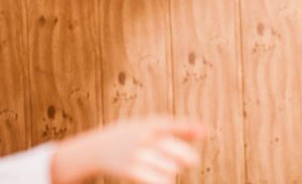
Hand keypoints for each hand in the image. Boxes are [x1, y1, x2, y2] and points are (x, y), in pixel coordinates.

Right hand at [50, 115, 206, 183]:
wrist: (96, 149)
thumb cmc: (131, 136)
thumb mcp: (149, 126)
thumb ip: (177, 128)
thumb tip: (204, 131)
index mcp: (149, 124)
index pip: (172, 125)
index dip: (189, 128)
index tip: (205, 132)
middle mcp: (143, 138)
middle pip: (174, 150)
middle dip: (189, 158)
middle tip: (191, 162)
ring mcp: (136, 155)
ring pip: (169, 168)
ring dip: (174, 171)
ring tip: (170, 169)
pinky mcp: (130, 171)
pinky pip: (156, 180)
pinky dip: (164, 181)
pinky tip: (164, 179)